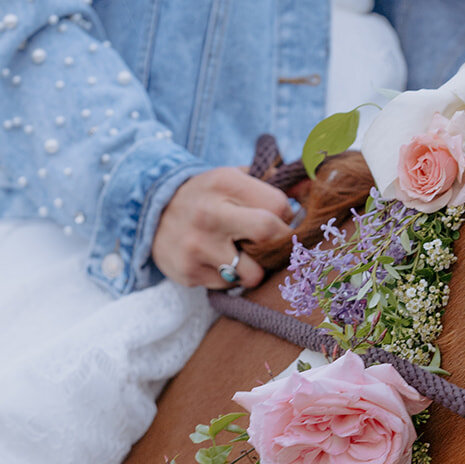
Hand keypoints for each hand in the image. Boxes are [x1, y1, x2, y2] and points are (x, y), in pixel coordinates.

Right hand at [151, 167, 292, 289]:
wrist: (150, 212)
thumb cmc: (207, 196)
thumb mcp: (235, 177)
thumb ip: (276, 181)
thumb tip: (314, 186)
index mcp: (224, 182)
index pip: (279, 206)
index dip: (285, 217)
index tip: (277, 219)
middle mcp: (210, 213)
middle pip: (268, 235)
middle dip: (278, 245)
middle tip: (271, 244)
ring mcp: (197, 246)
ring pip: (252, 273)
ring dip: (254, 269)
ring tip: (241, 255)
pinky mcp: (188, 272)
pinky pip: (229, 286)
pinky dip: (230, 277)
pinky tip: (217, 261)